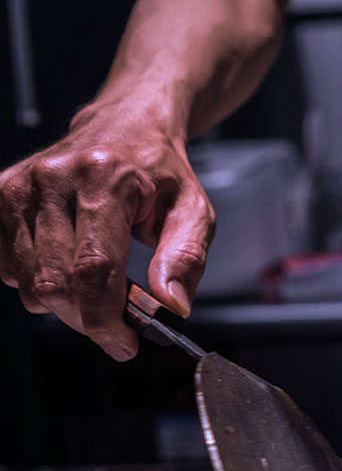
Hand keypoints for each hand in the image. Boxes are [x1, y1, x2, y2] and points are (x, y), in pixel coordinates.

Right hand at [0, 104, 213, 359]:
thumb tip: (172, 306)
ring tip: (100, 287)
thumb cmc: (159, 172)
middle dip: (90, 318)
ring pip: (30, 283)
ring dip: (66, 304)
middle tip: (121, 319)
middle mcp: (54, 179)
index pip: (93, 269)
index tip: (124, 344)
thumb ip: (186, 259)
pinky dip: (40, 283)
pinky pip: (8, 269)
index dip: (105, 319)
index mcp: (105, 179)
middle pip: (57, 283)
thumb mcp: (194, 212)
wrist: (125, 126)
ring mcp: (19, 186)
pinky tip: (68, 265)